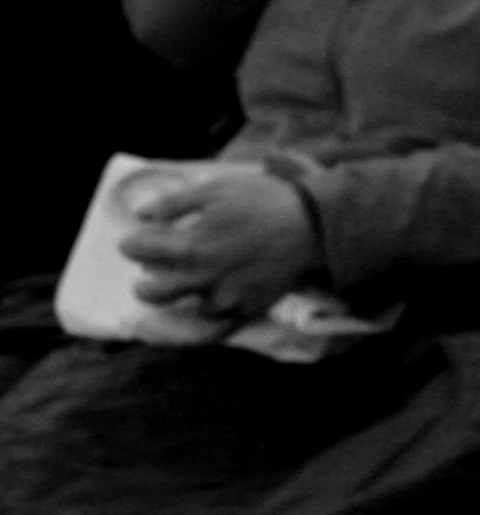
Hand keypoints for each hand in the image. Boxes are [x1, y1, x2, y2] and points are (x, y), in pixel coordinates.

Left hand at [121, 170, 323, 318]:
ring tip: (185, 289)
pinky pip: (219, 324)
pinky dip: (208, 318)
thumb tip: (140, 214)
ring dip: (179, 300)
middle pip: (154, 293)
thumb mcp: (216, 190)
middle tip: (147, 276)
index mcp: (192, 246)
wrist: (314, 227)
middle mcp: (204, 278)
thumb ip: (174, 203)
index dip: (131, 244)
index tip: (132, 242)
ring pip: (186, 311)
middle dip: (143, 285)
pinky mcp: (249, 308)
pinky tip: (209, 306)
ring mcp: (227, 297)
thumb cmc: (263, 202)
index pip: (141, 250)